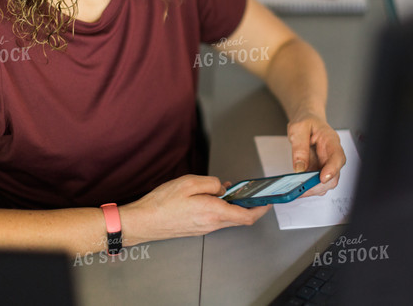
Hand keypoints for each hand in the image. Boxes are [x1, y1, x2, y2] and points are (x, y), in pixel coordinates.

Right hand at [118, 175, 269, 244]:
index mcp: (213, 212)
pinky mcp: (196, 229)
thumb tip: (222, 187)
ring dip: (232, 206)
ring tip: (226, 190)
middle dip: (249, 206)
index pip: (246, 215)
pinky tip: (212, 198)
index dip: (261, 209)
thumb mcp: (189, 183)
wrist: (143, 221)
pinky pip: (215, 219)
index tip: (268, 202)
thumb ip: (211, 183)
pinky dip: (220, 209)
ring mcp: (204, 229)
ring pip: (227, 218)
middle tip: (252, 193)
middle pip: (239, 218)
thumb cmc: (162, 203)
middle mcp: (211, 224)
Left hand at [287, 113, 345, 196]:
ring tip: (297, 190)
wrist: (307, 119)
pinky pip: (316, 183)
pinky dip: (307, 188)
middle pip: (334, 176)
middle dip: (319, 185)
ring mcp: (326, 164)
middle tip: (302, 188)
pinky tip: (297, 188)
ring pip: (326, 183)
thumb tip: (299, 168)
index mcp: (331, 140)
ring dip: (313, 189)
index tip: (322, 178)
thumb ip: (299, 147)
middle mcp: (331, 155)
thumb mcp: (298, 128)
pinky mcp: (318, 170)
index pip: (338, 157)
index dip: (332, 169)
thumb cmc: (306, 121)